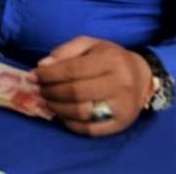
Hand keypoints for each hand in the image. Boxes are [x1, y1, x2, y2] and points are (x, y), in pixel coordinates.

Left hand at [32, 37, 152, 135]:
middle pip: (75, 92)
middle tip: (38, 90)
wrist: (142, 76)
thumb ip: (64, 51)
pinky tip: (62, 114)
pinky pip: (91, 130)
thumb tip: (42, 66)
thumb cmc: (109, 58)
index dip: (48, 75)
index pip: (72, 70)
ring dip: (57, 108)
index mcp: (111, 60)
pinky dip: (71, 124)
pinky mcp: (122, 124)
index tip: (33, 76)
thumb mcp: (89, 44)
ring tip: (47, 101)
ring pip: (81, 112)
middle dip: (50, 91)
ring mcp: (123, 107)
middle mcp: (120, 84)